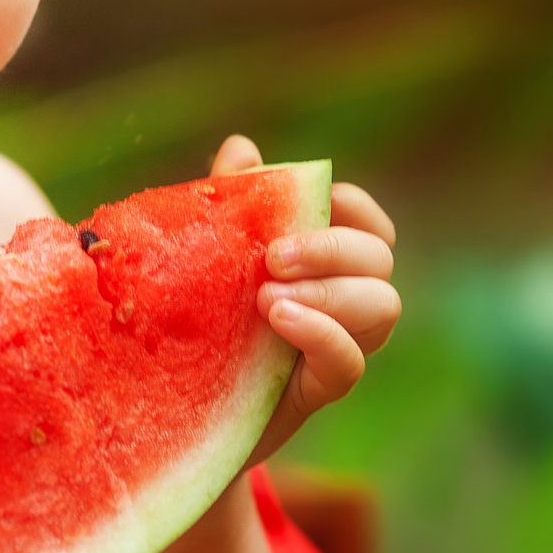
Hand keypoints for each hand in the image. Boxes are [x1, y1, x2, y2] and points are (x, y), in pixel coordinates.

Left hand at [212, 135, 400, 466]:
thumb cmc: (197, 316)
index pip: (371, 226)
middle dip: (333, 247)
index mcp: (325, 263)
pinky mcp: (318, 389)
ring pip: (382, 307)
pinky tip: (279, 319)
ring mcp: (336, 346)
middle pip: (380, 260)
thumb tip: (243, 149)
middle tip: (273, 256)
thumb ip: (229, 204)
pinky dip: (322, 333)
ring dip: (330, 291)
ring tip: (267, 297)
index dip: (356, 208)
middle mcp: (343, 302)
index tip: (319, 200)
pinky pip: (349, 361)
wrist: (170, 404)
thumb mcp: (207, 254)